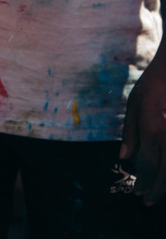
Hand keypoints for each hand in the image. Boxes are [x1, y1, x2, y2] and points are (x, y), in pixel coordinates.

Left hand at [122, 47, 165, 203]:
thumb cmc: (154, 85)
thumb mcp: (135, 104)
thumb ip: (130, 133)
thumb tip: (125, 158)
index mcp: (152, 129)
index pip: (147, 166)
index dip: (143, 183)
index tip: (138, 193)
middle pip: (165, 176)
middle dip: (156, 192)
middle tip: (147, 201)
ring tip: (160, 194)